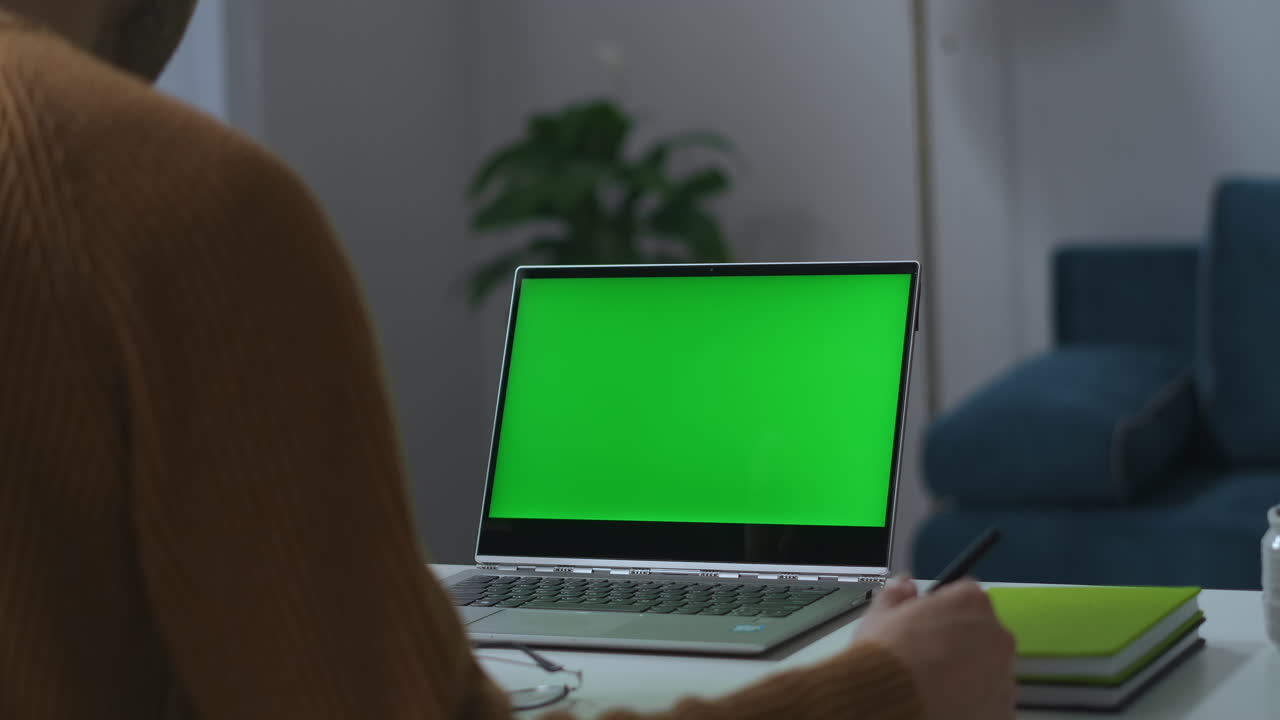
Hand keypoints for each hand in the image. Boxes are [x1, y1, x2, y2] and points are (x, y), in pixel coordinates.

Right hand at [855, 576, 1015, 719]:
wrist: (891, 704)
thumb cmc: (886, 656)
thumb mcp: (880, 615)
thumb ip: (898, 595)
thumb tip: (904, 587)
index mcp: (970, 602)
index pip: (965, 594)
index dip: (943, 607)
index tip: (927, 621)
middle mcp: (996, 635)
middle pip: (982, 631)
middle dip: (961, 639)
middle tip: (929, 654)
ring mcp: (1004, 675)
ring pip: (988, 667)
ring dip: (969, 670)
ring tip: (935, 683)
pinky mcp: (1003, 709)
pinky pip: (990, 698)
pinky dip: (973, 700)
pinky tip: (945, 701)